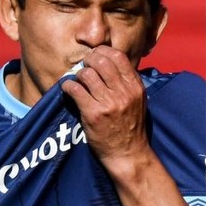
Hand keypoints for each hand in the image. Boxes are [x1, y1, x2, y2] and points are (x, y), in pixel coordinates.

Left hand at [60, 46, 149, 166]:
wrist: (128, 154)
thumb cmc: (131, 128)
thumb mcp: (138, 102)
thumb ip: (127, 83)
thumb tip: (111, 64)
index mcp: (135, 87)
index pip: (119, 57)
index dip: (103, 52)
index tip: (95, 55)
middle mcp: (123, 92)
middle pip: (101, 61)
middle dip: (88, 60)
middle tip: (83, 65)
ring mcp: (108, 103)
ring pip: (87, 74)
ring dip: (78, 74)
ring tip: (76, 80)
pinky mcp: (93, 114)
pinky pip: (76, 90)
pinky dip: (68, 86)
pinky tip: (67, 90)